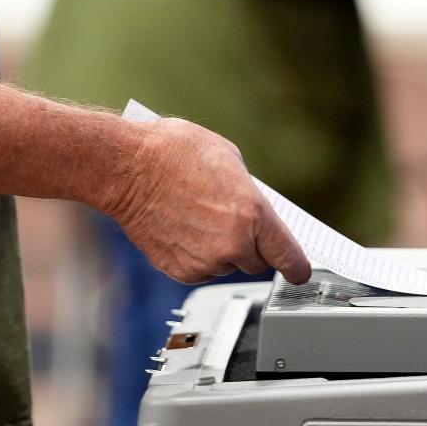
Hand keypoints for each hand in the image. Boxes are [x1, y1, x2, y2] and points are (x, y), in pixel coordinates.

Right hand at [106, 118, 311, 284]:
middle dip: (247, 245)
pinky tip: (182, 229)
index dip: (297, 267)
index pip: (288, 256)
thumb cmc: (172, 153)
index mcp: (253, 214)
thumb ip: (249, 194)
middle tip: (226, 220)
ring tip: (196, 218)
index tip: (299, 272)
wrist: (127, 168)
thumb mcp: (229, 160)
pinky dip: (195, 256)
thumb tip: (253, 211)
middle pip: (256, 262)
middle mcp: (232, 244)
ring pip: (225, 265)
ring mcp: (205, 261)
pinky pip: (200, 270)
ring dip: (219, 250)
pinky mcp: (180, 271)